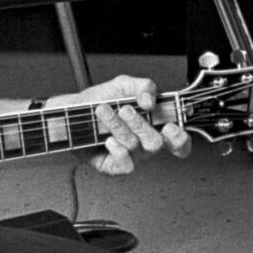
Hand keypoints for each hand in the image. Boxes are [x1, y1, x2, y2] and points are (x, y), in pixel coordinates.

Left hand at [50, 75, 190, 174]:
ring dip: (118, 127)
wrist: (71, 112)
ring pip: (135, 147)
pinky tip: (107, 139)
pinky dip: (117, 150)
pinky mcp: (114, 167)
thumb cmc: (100, 100)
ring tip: (103, 111)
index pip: (178, 142)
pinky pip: (125, 165)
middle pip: (156, 143)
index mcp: (154, 126)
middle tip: (124, 109)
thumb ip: (144, 86)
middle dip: (140, 124)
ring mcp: (130, 157)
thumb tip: (151, 100)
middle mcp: (144, 144)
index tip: (170, 127)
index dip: (180, 139)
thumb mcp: (123, 85)